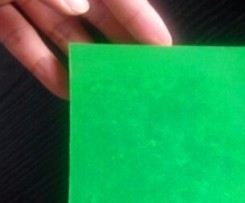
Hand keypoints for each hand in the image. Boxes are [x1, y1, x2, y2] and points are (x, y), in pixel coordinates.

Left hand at [0, 0, 171, 98]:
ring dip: (84, 65)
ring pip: (64, 33)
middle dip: (119, 50)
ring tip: (107, 95)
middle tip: (139, 84)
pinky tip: (64, 86)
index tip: (165, 55)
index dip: (145, 25)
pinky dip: (41, 62)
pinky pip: (24, 39)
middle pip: (99, 19)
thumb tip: (80, 4)